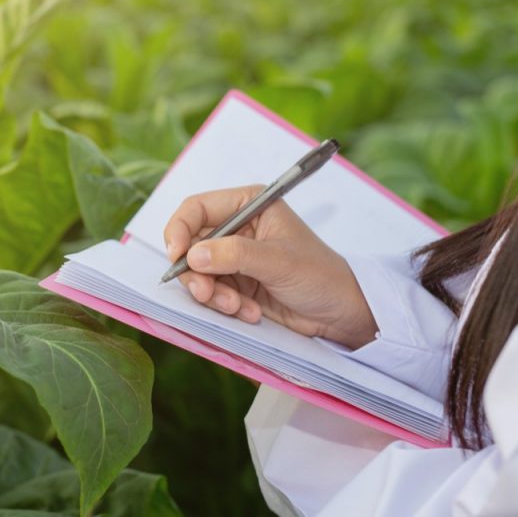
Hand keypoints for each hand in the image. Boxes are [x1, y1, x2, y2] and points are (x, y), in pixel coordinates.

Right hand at [163, 185, 377, 348]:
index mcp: (247, 204)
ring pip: (196, 272)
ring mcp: (233, 257)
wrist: (340, 314)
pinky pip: (210, 292)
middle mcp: (236, 227)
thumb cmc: (319, 275)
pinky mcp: (234, 283)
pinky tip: (249, 312)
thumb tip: (192, 256)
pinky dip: (223, 305)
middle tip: (206, 294)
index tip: (177, 257)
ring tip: (236, 308)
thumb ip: (234, 255)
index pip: (196, 208)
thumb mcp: (278, 261)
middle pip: (190, 243)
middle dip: (196, 272)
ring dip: (211, 293)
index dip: (179, 230)